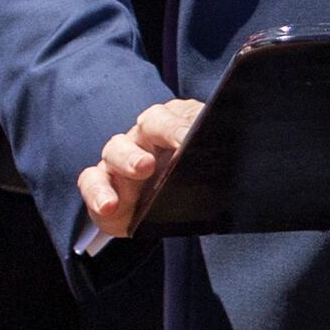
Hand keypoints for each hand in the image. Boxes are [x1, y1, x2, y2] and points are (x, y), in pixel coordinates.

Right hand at [77, 98, 201, 237]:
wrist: (156, 215)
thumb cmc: (183, 184)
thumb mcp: (202, 172)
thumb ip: (212, 161)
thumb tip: (237, 159)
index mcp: (173, 126)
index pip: (181, 115)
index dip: (189, 123)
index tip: (199, 135)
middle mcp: (144, 136)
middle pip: (150, 123)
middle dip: (165, 130)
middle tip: (182, 143)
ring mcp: (119, 158)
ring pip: (117, 148)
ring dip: (129, 157)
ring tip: (143, 169)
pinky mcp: (101, 183)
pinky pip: (92, 181)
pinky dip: (98, 193)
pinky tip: (108, 206)